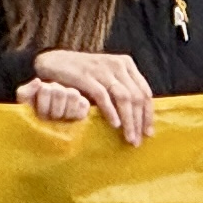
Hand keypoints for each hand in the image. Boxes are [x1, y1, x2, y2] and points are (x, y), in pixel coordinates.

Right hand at [27, 47, 156, 144]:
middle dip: (139, 121)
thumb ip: (120, 90)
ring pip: (124, 98)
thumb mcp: (106, 77)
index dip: (148, 114)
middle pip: (136, 96)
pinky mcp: (86, 76)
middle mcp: (117, 65)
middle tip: (138, 140)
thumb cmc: (81, 74)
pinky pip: (103, 96)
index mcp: (126, 64)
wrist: (54, 61)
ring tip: (129, 137)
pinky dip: (111, 112)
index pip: (144, 92)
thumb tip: (136, 117)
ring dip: (128, 120)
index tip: (148, 132)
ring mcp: (102, 69)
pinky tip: (114, 125)